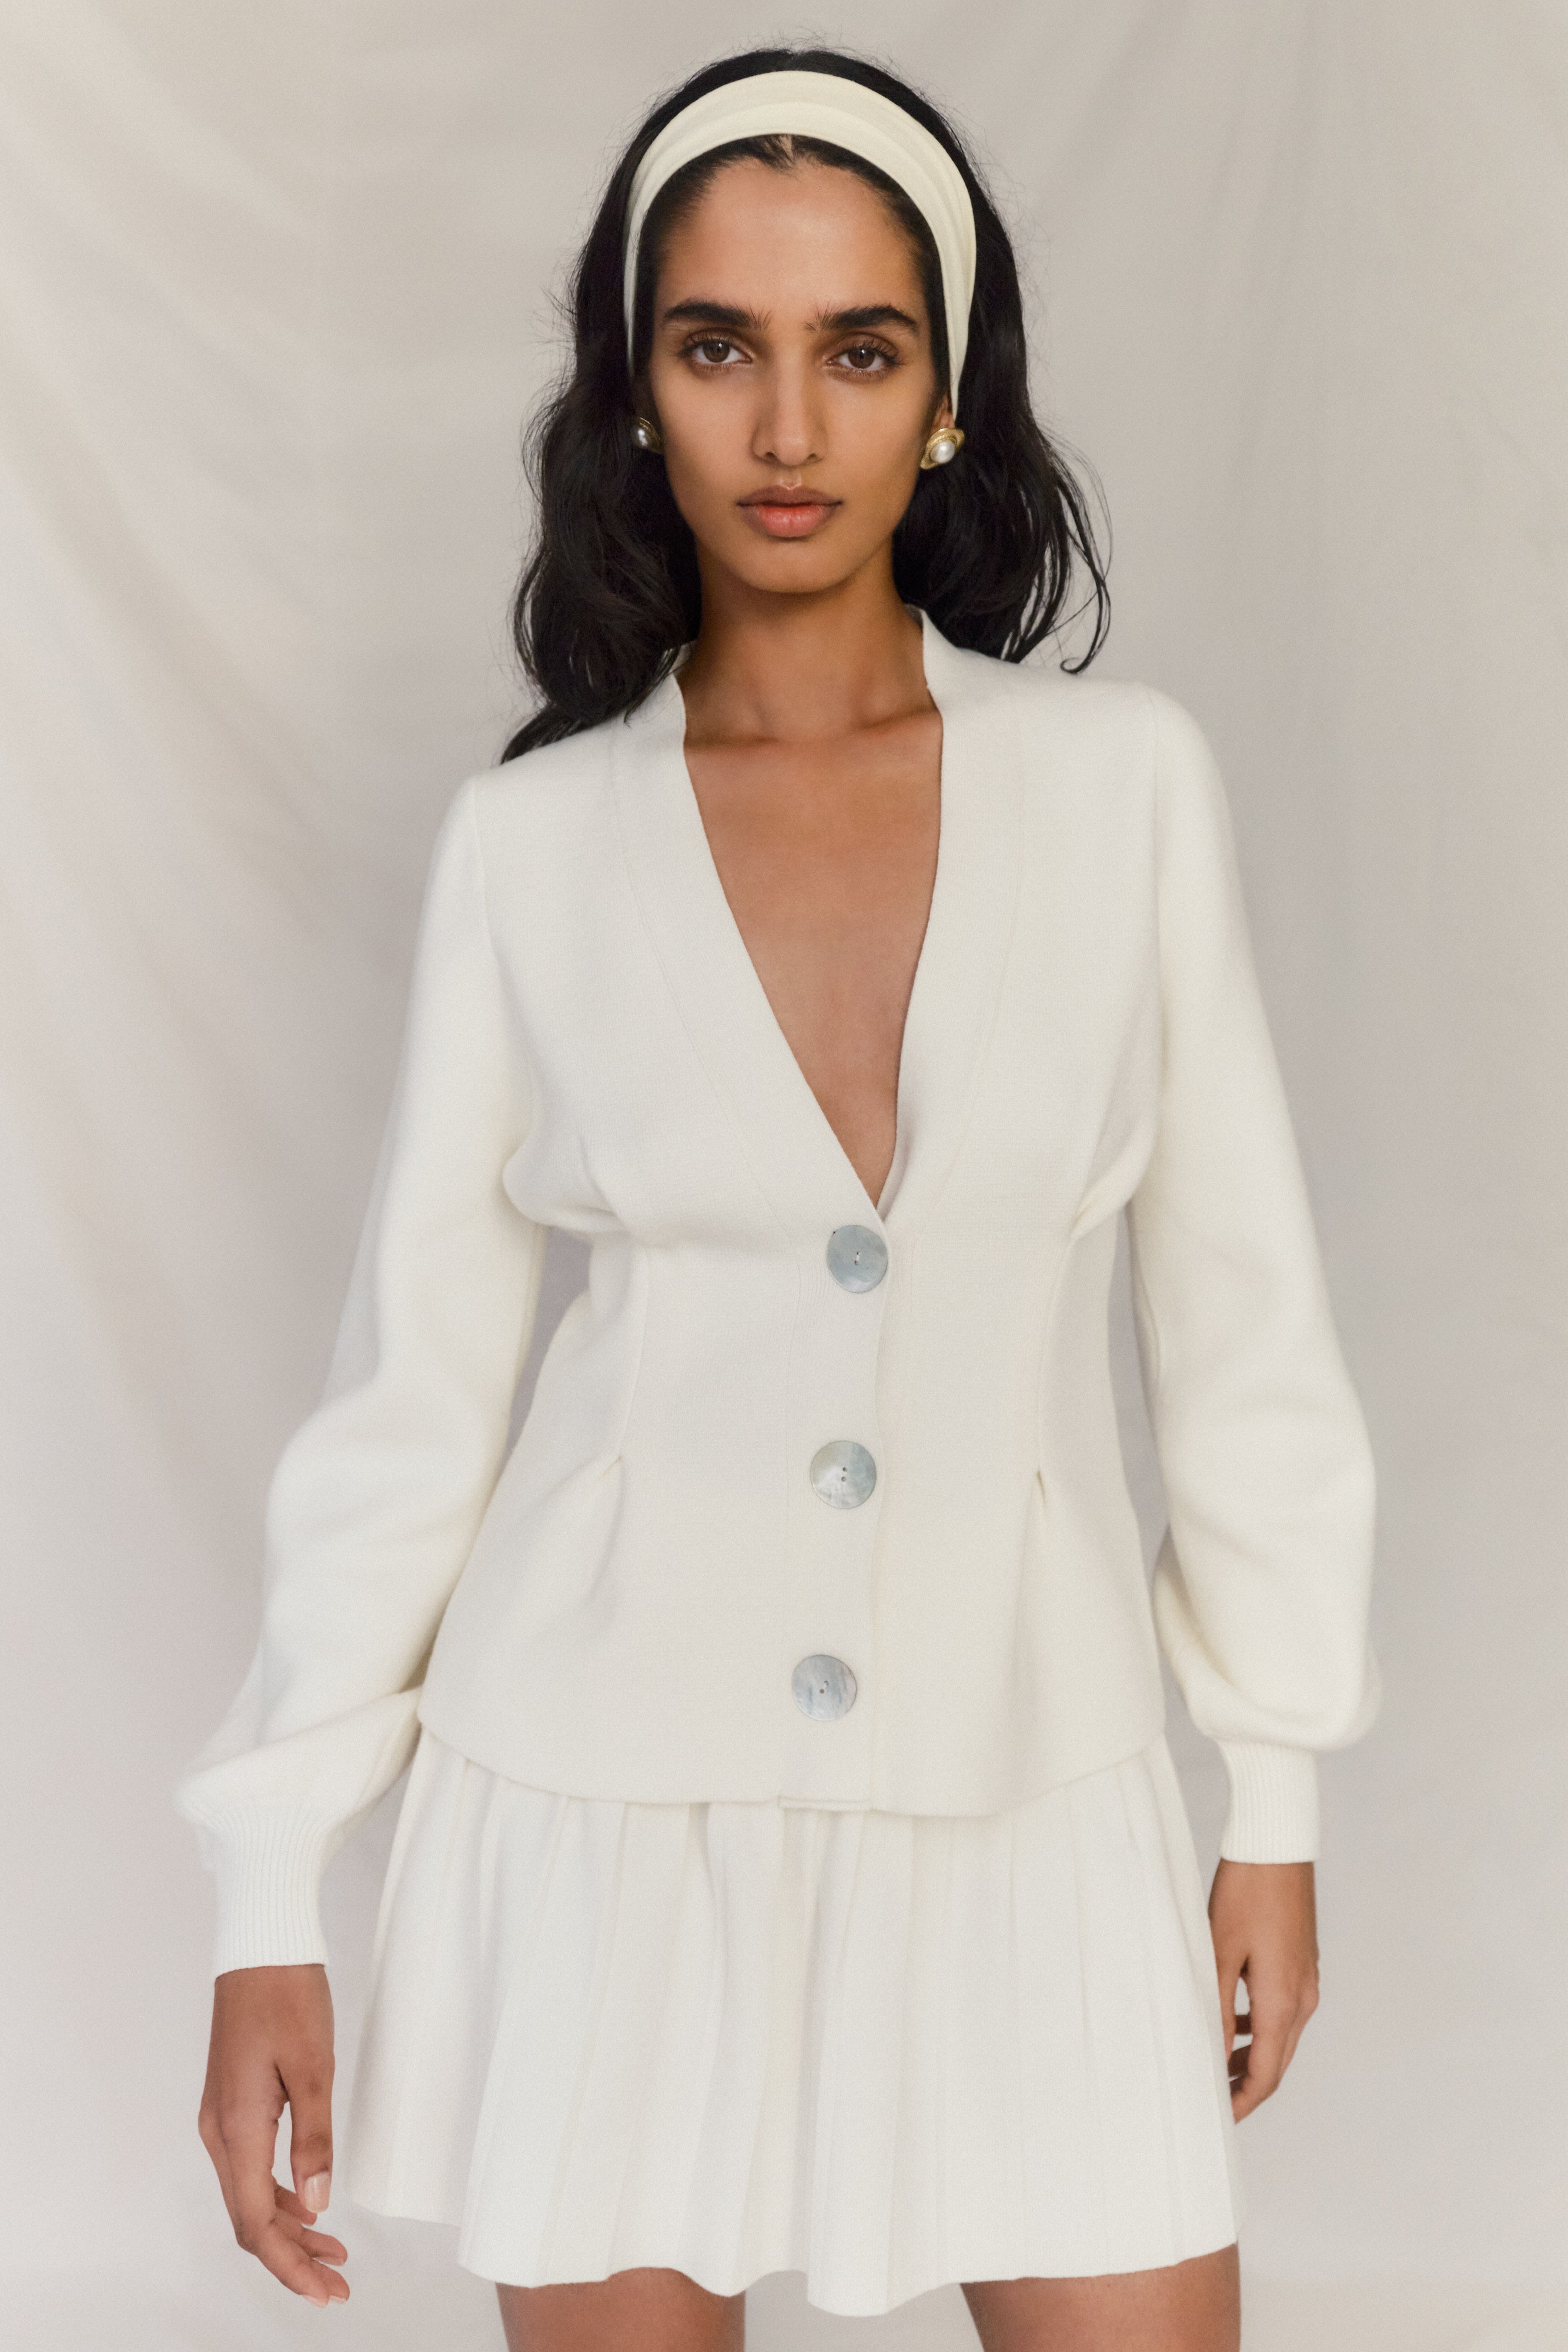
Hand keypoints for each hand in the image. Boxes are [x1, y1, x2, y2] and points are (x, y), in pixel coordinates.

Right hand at [196, 1962, 349, 2305]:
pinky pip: (250, 2166)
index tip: (326, 2291)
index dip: (290, 2264)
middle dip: (291, 2257)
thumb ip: (315, 2137)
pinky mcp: (232, 2101)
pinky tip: (308, 2202)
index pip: (256, 2222)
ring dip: (288, 2228)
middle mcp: (219, 2130)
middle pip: (249, 2218)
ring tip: (332, 2252)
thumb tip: (316, 2202)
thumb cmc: (288, 1995)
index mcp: (237, 2127)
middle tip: (338, 2284)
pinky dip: (278, 2194)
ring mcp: (221, 2116)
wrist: (261, 1945)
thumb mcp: (313, 2066)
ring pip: (249, 2194)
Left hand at [1207, 1858, 1319, 2119]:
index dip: (1243, 2101)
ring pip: (1282, 2035)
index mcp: (1284, 2000)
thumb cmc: (1244, 1892)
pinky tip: (1235, 2020)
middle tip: (1213, 2098)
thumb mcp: (1218, 1951)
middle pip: (1278, 2060)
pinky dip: (1261, 2027)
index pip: (1267, 2073)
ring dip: (1253, 2056)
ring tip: (1217, 2064)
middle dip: (1247, 2085)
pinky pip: (1284, 2009)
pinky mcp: (1301, 1962)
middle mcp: (1303, 1997)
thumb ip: (1218, 2008)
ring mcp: (1306, 1979)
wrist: (1276, 1845)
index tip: (1218, 2117)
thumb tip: (1215, 2055)